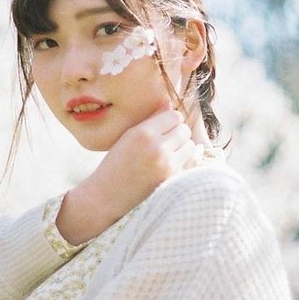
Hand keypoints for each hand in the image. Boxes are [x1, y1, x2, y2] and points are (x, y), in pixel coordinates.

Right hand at [55, 98, 197, 244]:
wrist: (106, 196)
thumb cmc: (116, 164)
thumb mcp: (128, 136)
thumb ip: (151, 120)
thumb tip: (170, 103)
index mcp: (143, 133)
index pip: (174, 116)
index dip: (170, 121)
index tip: (163, 128)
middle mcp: (157, 148)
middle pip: (184, 130)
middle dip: (177, 134)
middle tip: (165, 143)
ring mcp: (167, 166)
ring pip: (191, 146)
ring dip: (183, 149)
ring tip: (168, 155)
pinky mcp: (173, 181)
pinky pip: (192, 164)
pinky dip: (186, 162)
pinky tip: (176, 164)